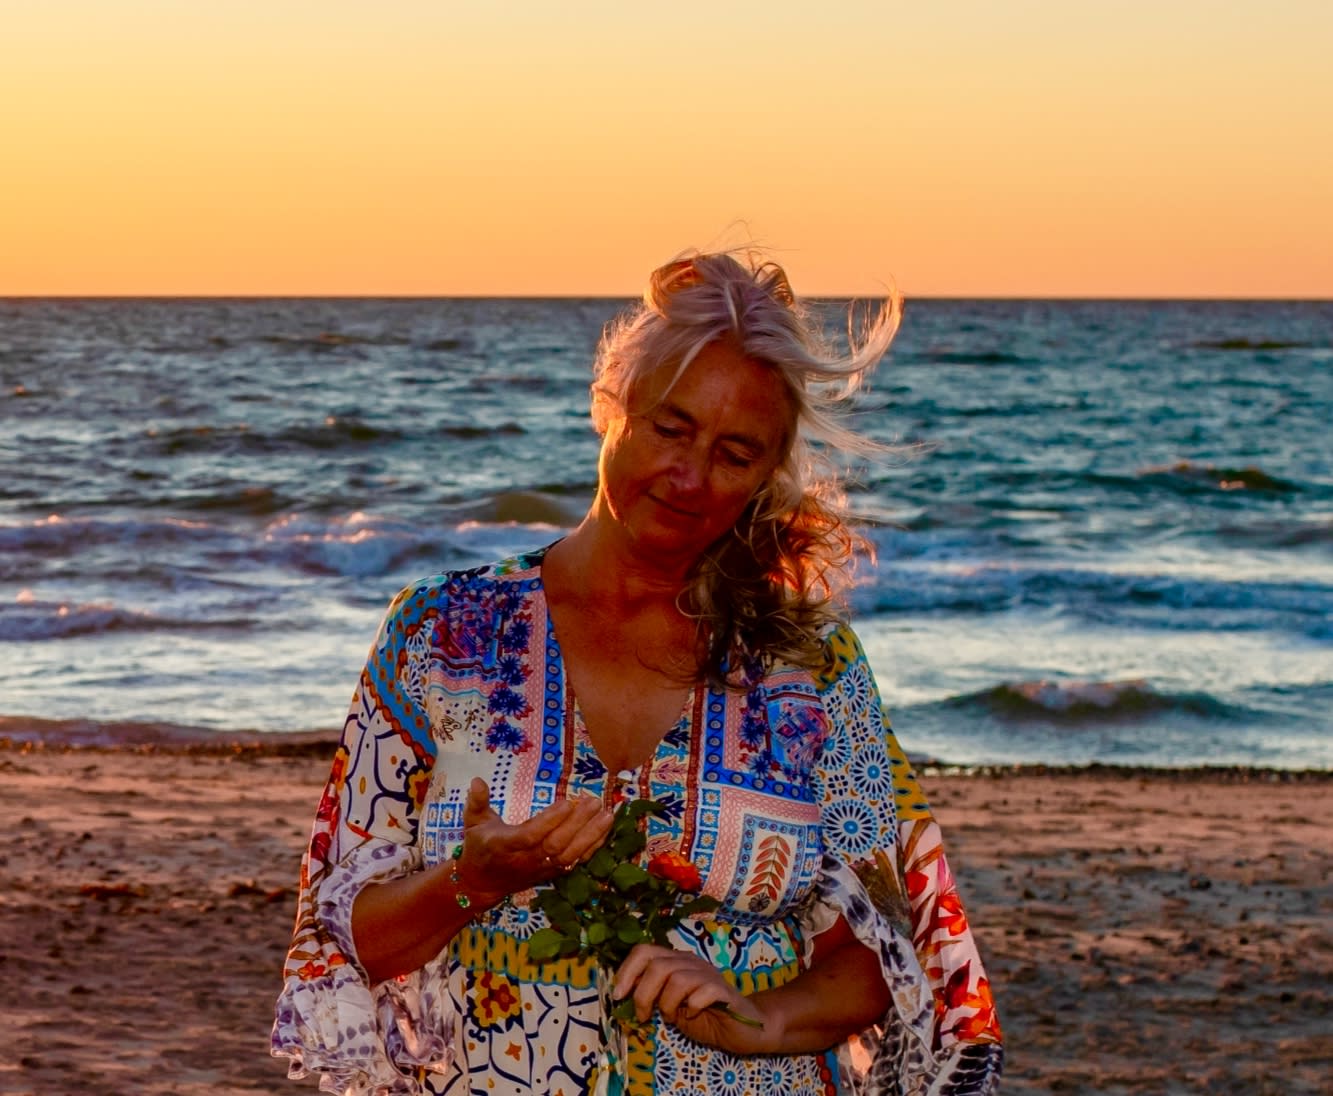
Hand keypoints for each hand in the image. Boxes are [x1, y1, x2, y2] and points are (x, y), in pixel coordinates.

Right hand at [456, 779, 612, 900]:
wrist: (482, 883)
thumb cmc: (479, 846)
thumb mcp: (472, 822)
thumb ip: (477, 801)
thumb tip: (477, 780)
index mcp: (505, 846)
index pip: (530, 835)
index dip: (549, 821)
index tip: (567, 802)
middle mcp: (526, 860)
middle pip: (555, 845)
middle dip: (577, 824)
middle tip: (594, 802)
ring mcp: (541, 868)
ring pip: (569, 855)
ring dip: (590, 835)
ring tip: (607, 814)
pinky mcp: (552, 873)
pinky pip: (575, 862)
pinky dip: (592, 846)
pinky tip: (605, 828)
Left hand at [612, 944, 773, 1053]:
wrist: (742, 1027)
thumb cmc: (703, 1016)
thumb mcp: (670, 1006)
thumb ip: (651, 995)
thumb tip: (623, 995)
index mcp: (676, 961)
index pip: (645, 951)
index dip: (627, 971)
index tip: (618, 995)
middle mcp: (691, 962)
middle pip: (658, 966)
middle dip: (643, 994)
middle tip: (643, 1016)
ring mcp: (709, 975)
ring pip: (678, 979)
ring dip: (667, 1003)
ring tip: (671, 1017)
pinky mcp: (724, 992)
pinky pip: (703, 992)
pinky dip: (692, 1006)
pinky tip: (691, 1015)